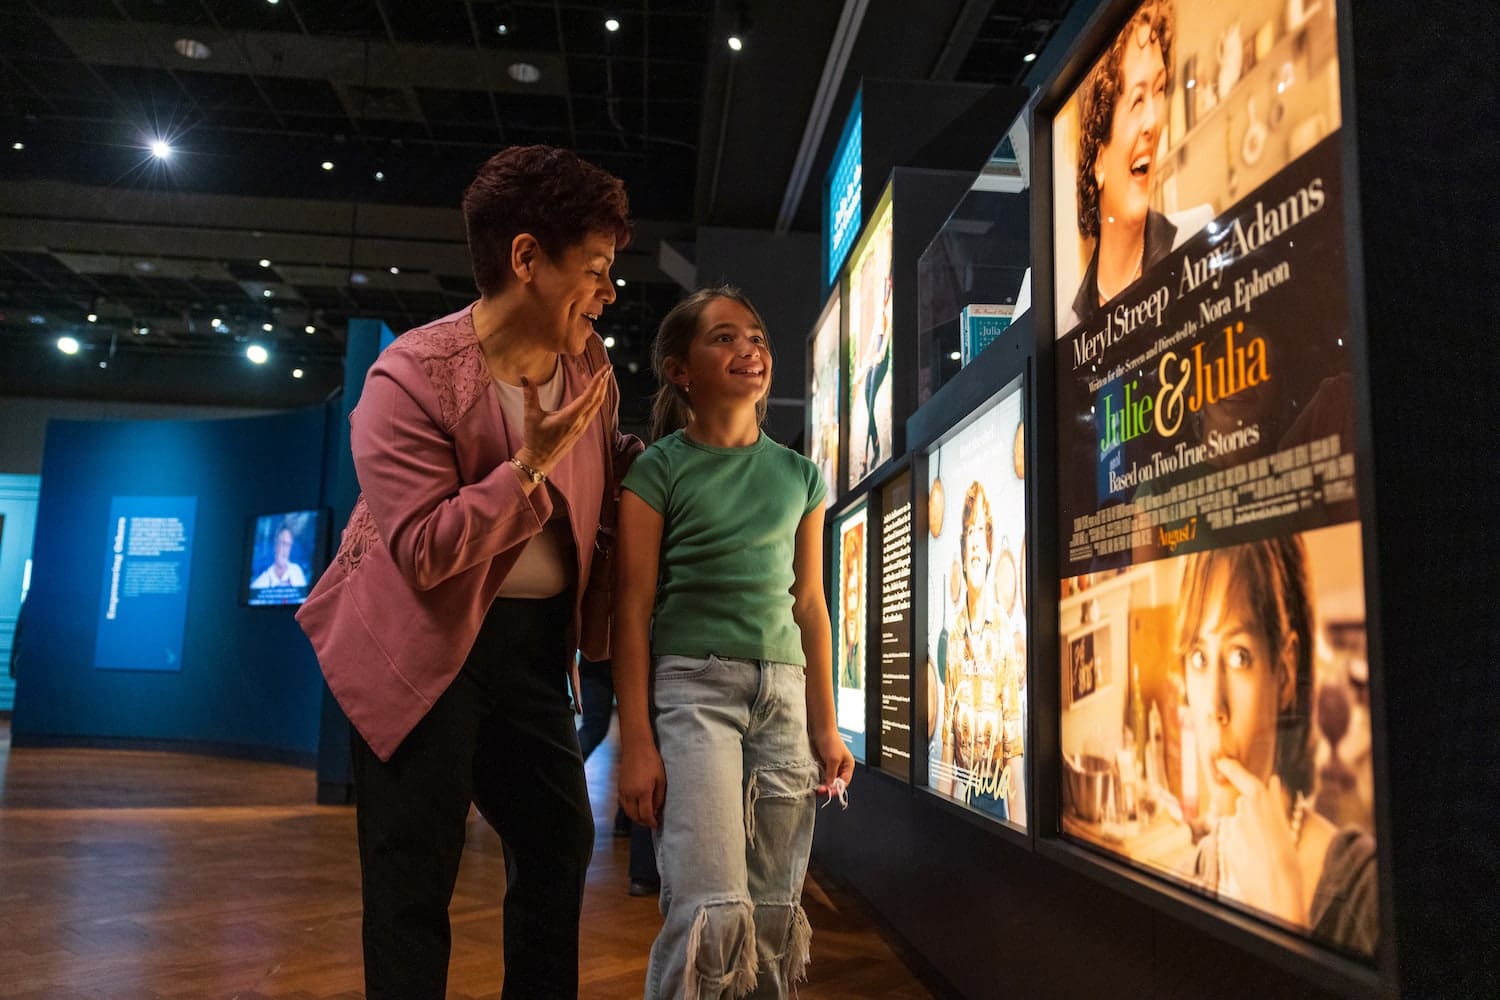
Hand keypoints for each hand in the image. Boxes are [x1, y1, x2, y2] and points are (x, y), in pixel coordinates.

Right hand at [516, 365, 612, 474]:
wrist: (538, 461)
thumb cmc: (535, 440)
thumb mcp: (531, 416)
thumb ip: (530, 395)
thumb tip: (525, 377)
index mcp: (570, 418)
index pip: (589, 397)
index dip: (598, 382)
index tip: (605, 370)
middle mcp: (580, 423)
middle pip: (597, 400)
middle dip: (603, 383)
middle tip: (607, 368)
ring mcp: (582, 427)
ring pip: (596, 406)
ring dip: (599, 391)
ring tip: (600, 377)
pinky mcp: (580, 430)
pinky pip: (592, 412)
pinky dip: (594, 399)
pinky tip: (590, 393)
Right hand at [619, 743, 667, 828]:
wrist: (636, 747)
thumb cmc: (652, 761)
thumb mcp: (661, 780)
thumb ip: (659, 797)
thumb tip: (656, 810)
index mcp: (643, 792)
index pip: (645, 814)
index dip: (650, 822)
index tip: (656, 824)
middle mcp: (630, 794)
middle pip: (634, 816)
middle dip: (643, 822)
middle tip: (651, 822)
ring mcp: (623, 791)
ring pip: (627, 811)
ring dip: (635, 817)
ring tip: (644, 816)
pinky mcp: (619, 787)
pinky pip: (623, 804)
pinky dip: (629, 809)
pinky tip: (636, 807)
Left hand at [811, 728, 853, 798]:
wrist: (820, 729)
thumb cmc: (830, 741)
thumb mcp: (833, 760)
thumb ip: (832, 774)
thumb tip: (830, 787)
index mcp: (848, 766)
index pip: (844, 782)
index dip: (837, 789)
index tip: (829, 793)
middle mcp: (841, 767)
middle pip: (836, 782)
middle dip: (829, 787)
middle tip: (821, 791)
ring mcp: (832, 765)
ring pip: (828, 779)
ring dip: (823, 783)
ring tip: (817, 787)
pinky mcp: (824, 763)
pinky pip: (822, 774)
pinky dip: (819, 778)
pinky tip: (815, 780)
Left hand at [1215, 759, 1305, 924]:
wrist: (1277, 891)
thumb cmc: (1288, 861)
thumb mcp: (1285, 827)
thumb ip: (1274, 802)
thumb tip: (1273, 779)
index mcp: (1260, 801)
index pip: (1244, 779)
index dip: (1232, 768)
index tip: (1222, 761)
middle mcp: (1242, 811)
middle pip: (1242, 810)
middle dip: (1252, 821)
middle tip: (1269, 841)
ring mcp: (1232, 828)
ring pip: (1238, 828)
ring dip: (1248, 838)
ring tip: (1265, 856)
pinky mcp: (1225, 844)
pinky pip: (1233, 844)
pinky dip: (1243, 851)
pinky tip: (1254, 864)